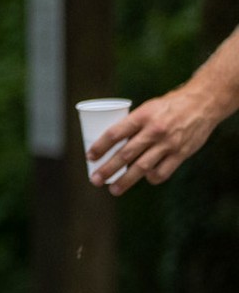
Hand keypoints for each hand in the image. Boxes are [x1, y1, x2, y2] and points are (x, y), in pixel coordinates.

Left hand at [88, 87, 226, 193]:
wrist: (202, 104)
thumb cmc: (169, 106)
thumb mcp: (148, 109)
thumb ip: (133, 125)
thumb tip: (113, 144)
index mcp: (142, 116)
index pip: (115, 133)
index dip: (100, 146)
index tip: (89, 157)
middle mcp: (154, 131)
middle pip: (125, 154)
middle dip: (107, 169)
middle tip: (94, 180)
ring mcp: (168, 144)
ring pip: (142, 167)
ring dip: (125, 180)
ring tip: (113, 189)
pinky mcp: (181, 153)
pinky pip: (162, 171)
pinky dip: (152, 178)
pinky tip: (146, 179)